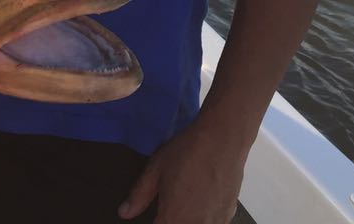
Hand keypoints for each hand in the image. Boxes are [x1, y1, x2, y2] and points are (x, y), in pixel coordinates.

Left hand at [118, 119, 245, 222]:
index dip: (155, 222)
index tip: (155, 215)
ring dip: (186, 219)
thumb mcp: (155, 169)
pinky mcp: (228, 215)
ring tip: (184, 203)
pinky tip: (200, 202)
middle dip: (169, 220)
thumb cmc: (188, 151)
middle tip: (169, 205)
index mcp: (173, 218)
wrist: (223, 138)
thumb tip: (125, 212)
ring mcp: (215, 223)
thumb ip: (139, 195)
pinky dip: (203, 218)